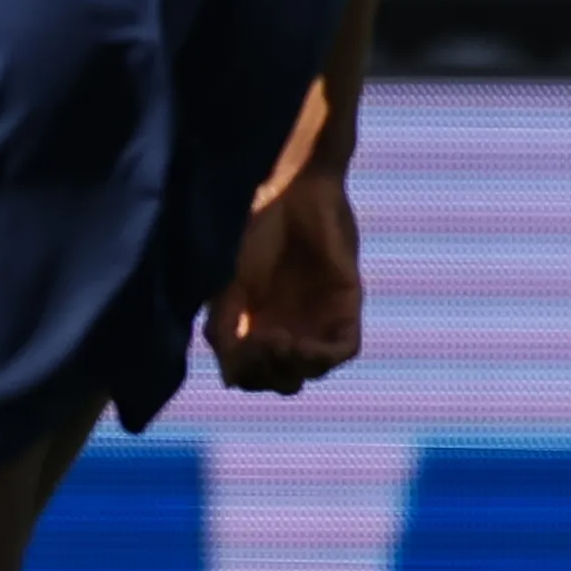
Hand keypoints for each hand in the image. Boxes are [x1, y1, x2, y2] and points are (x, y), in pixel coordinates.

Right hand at [208, 163, 361, 392]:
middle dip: (268, 374)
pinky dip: (323, 358)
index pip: (253, 373)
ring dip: (294, 367)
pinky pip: (344, 350)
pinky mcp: (347, 305)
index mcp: (257, 322)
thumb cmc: (253, 229)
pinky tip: (303, 345)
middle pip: (283, 380)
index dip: (244, 374)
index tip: (236, 350)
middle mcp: (290, 325)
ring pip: (313, 370)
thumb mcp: (227, 284)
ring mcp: (320, 318)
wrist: (292, 190)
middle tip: (259, 344)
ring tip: (279, 341)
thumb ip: (223, 326)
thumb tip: (229, 377)